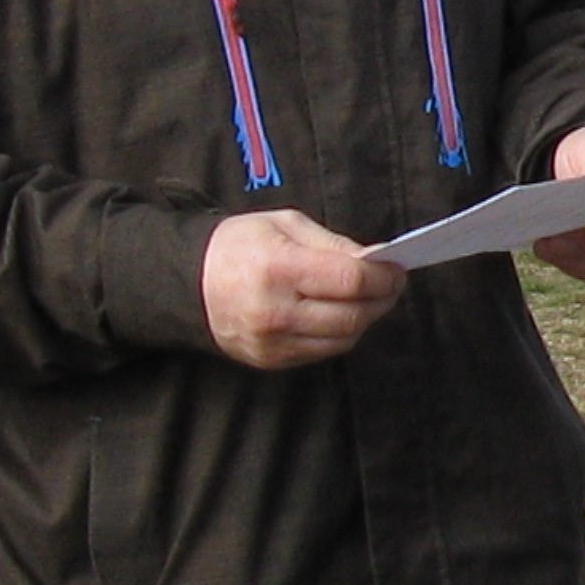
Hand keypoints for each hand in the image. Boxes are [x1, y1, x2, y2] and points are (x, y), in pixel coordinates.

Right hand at [202, 210, 406, 368]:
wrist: (187, 282)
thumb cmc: (239, 245)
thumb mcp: (285, 225)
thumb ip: (334, 244)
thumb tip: (375, 260)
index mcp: (278, 268)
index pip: (351, 281)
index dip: (384, 277)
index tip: (397, 268)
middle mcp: (274, 311)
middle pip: (352, 315)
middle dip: (382, 299)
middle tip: (391, 283)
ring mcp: (271, 341)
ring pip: (343, 338)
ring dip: (366, 318)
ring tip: (370, 298)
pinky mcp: (270, 360)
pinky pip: (323, 351)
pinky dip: (342, 333)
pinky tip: (342, 314)